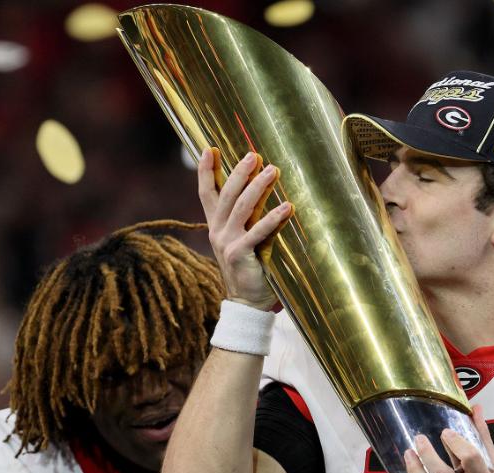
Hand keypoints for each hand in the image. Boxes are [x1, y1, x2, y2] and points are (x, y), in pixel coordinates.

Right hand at [197, 148, 291, 309]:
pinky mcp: (240, 255)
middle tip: (253, 155)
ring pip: (241, 208)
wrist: (247, 302)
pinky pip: (257, 232)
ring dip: (258, 187)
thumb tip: (262, 186)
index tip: (209, 148)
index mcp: (216, 225)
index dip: (205, 171)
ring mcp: (227, 243)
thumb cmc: (250, 267)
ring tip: (273, 170)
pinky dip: (272, 218)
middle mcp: (218, 231)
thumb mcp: (244, 237)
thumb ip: (248, 216)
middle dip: (239, 172)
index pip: (206, 193)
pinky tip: (287, 207)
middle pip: (226, 194)